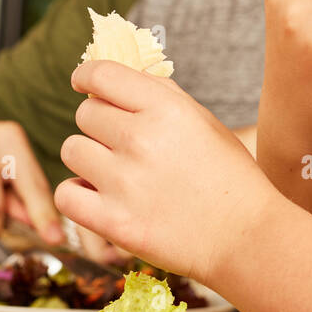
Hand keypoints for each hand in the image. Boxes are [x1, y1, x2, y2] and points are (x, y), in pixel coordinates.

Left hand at [55, 61, 275, 284]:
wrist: (245, 236)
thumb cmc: (229, 176)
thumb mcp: (203, 121)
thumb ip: (160, 95)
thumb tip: (115, 80)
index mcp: (166, 108)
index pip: (102, 75)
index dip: (86, 76)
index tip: (82, 83)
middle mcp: (141, 139)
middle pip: (85, 114)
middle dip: (99, 125)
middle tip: (122, 144)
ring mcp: (124, 181)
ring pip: (72, 150)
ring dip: (88, 159)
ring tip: (116, 173)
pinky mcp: (113, 221)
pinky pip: (66, 194)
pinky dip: (77, 194)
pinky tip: (98, 196)